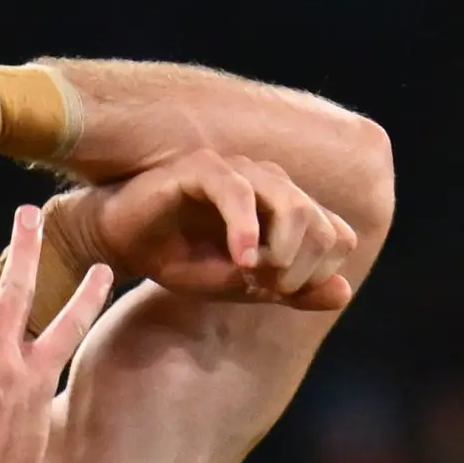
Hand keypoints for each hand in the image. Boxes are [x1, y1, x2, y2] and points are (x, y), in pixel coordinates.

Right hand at [60, 149, 358, 310]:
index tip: (282, 294)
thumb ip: (288, 290)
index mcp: (286, 209)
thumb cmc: (177, 259)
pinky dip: (245, 230)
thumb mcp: (237, 287)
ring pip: (290, 204)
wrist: (120, 243)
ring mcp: (239, 172)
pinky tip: (239, 260)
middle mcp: (270, 184)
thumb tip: (343, 293)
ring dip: (280, 250)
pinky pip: (238, 194)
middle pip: (320, 223)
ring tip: (252, 274)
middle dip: (300, 267)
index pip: (338, 237)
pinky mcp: (202, 168)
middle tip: (268, 288)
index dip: (318, 273)